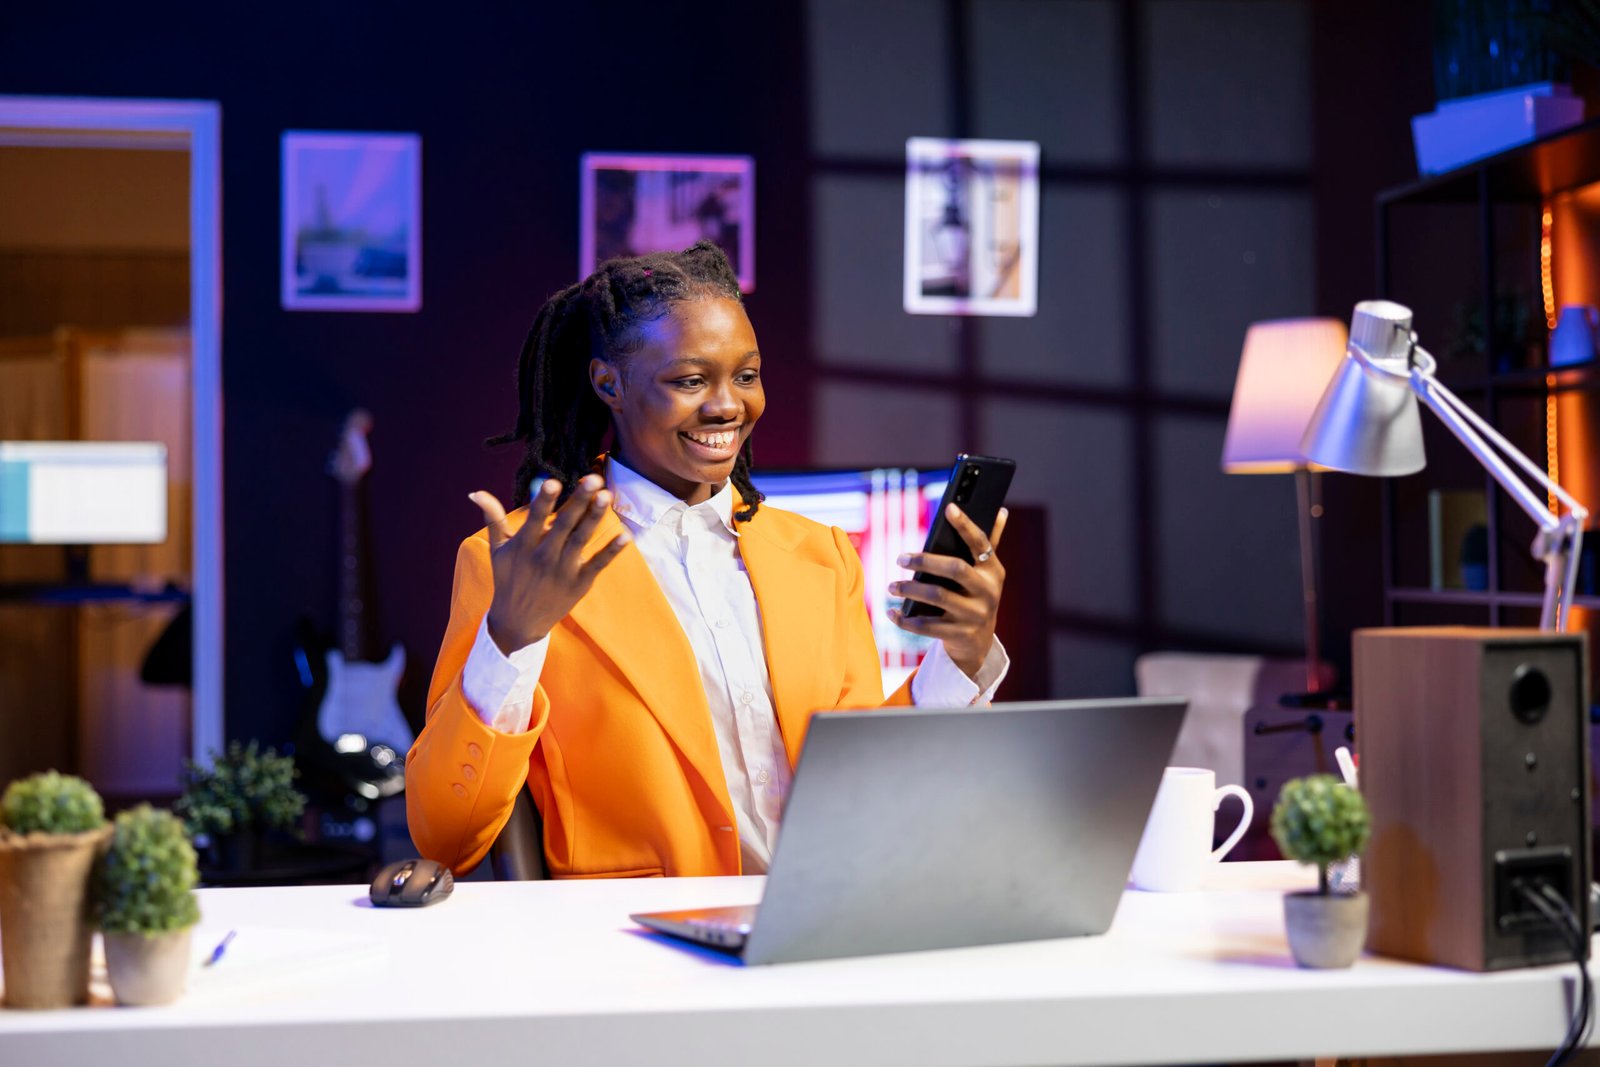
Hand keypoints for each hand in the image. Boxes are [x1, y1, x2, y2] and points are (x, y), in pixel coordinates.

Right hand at [468, 474, 630, 654]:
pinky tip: (625, 535)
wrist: (519, 622)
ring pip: (581, 540)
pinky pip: (598, 564)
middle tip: (593, 479)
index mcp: (523, 546)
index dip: (543, 501)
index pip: (534, 518)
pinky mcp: (580, 583)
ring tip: (607, 496)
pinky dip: (611, 551)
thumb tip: (476, 493)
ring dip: (594, 518)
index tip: (553, 481)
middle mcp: (543, 557)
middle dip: (578, 501)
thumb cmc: (508, 579)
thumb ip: (493, 519)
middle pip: (563, 525)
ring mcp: (563, 571)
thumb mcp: (497, 550)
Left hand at [888, 504, 1007, 679]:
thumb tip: (1000, 510)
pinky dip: (905, 620)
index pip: (980, 543)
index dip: (966, 525)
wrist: (979, 641)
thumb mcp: (986, 573)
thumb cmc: (976, 596)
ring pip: (938, 597)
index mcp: (993, 571)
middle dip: (925, 561)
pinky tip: (891, 613)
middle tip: (900, 558)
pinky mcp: (959, 634)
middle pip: (955, 569)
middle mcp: (987, 592)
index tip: (949, 508)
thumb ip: (988, 543)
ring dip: (910, 590)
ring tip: (891, 586)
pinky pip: (927, 626)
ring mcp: (974, 615)